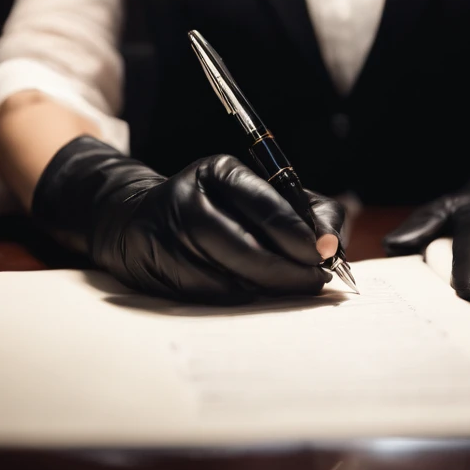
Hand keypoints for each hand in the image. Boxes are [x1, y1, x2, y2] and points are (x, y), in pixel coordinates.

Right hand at [32, 137, 344, 302]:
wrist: (138, 219)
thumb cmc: (215, 209)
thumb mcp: (252, 194)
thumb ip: (298, 211)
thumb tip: (332, 244)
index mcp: (219, 171)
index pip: (263, 202)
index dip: (296, 230)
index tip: (324, 252)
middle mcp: (189, 197)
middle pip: (243, 243)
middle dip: (286, 268)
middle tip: (316, 281)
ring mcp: (168, 234)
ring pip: (226, 274)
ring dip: (265, 288)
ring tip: (293, 290)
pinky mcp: (155, 266)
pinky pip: (206, 293)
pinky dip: (236, 299)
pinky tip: (256, 297)